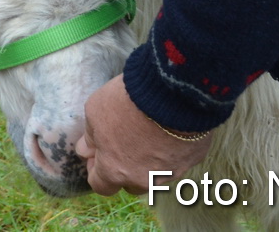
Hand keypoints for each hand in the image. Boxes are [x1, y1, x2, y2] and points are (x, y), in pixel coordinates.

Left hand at [79, 75, 213, 194]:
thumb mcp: (95, 111)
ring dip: (148, 162)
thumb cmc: (128, 102)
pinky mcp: (191, 160)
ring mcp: (170, 173)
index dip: (96, 170)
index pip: (101, 186)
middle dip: (123, 168)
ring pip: (154, 176)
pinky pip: (176, 161)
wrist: (172, 92)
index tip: (96, 155)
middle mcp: (143, 180)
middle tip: (122, 143)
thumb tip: (87, 149)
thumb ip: (90, 136)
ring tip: (147, 134)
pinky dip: (170, 151)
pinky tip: (168, 130)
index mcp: (115, 171)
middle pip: (130, 183)